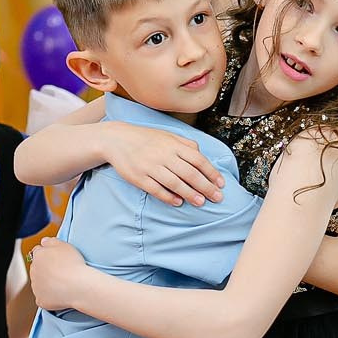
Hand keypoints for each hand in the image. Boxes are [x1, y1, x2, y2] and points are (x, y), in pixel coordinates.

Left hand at [29, 237, 89, 311]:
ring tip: (63, 283)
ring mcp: (36, 286)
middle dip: (46, 269)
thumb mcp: (64, 245)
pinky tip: (61, 294)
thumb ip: (51, 241)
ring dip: (47, 283)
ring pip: (40, 283)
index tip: (56, 259)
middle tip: (61, 271)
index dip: (48, 255)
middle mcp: (33, 270)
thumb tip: (44, 242)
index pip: (38, 252)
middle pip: (38, 268)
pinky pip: (43, 298)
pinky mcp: (40, 299)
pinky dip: (50, 297)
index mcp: (38, 256)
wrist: (79, 286)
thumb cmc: (74, 265)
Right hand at [103, 124, 224, 207]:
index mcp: (173, 144)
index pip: (198, 159)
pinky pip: (156, 189)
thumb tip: (201, 154)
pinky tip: (178, 202)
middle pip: (190, 173)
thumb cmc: (146, 138)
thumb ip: (186, 144)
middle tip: (217, 198)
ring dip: (190, 194)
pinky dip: (168, 197)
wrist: (117, 139)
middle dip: (206, 187)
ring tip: (201, 202)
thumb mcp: (167, 135)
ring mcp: (150, 167)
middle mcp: (163, 155)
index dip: (211, 173)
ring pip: (175, 183)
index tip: (221, 184)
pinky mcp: (138, 177)